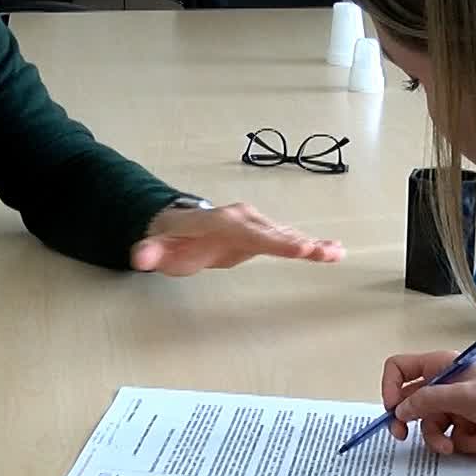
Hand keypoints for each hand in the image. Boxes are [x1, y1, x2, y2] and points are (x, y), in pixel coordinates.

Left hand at [130, 202, 342, 275]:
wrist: (178, 227)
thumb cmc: (170, 241)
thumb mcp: (156, 249)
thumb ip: (148, 253)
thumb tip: (139, 257)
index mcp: (219, 221)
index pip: (248, 231)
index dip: (273, 240)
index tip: (297, 247)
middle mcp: (242, 218)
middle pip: (273, 232)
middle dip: (298, 242)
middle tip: (323, 252)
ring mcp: (255, 224)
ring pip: (286, 234)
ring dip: (311, 244)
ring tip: (335, 252)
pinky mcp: (263, 233)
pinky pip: (289, 238)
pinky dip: (311, 245)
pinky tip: (333, 250)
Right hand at [383, 353, 475, 455]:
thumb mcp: (464, 395)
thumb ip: (428, 400)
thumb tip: (398, 410)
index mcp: (439, 366)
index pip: (399, 368)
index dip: (390, 387)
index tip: (392, 409)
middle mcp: (442, 385)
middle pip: (409, 402)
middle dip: (407, 421)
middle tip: (402, 436)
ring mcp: (454, 408)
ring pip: (429, 427)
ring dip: (440, 439)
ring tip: (455, 446)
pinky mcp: (466, 429)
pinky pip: (451, 440)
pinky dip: (465, 444)